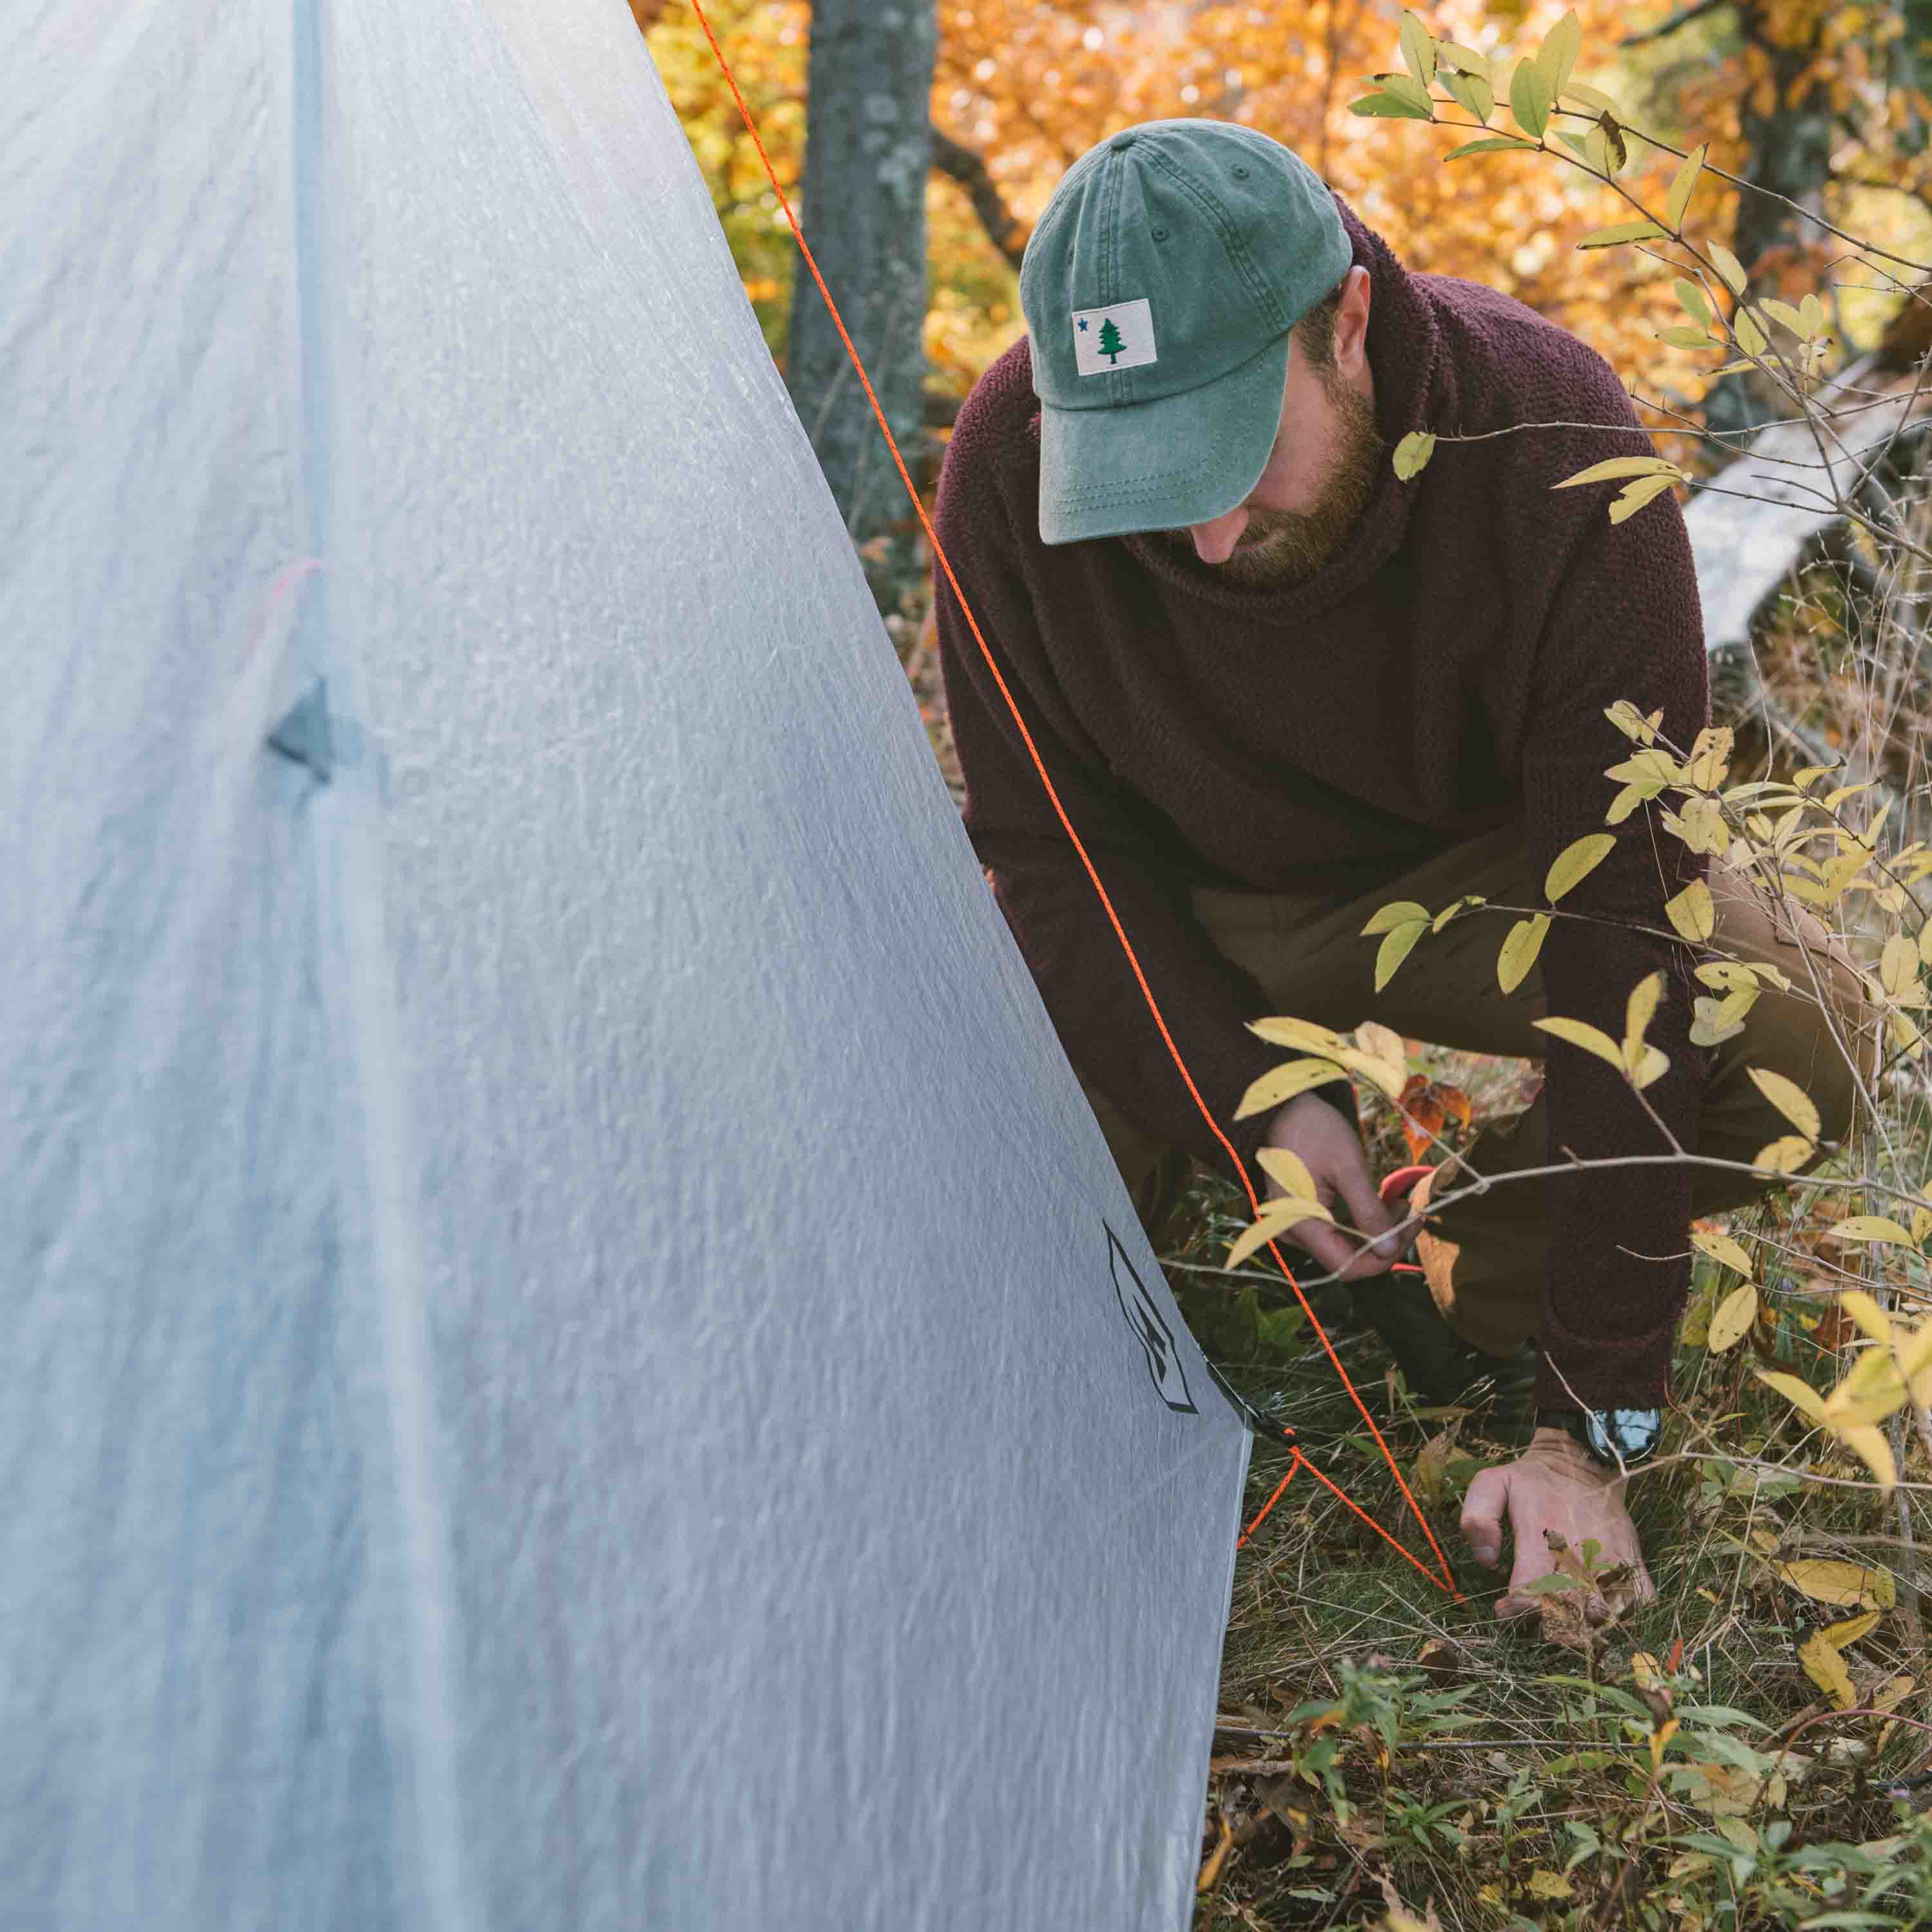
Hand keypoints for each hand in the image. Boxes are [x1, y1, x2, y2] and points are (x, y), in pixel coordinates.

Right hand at [1260, 1093, 1402, 1281]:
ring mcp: (1297, 1225)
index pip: (1348, 1266)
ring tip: (1401, 1204)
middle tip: (1413, 1213)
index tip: (1412, 1229)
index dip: (1384, 1257)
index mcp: (1301, 1225)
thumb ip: (1368, 1211)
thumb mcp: (1347, 1167)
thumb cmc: (1314, 1131)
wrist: (1284, 1107)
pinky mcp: (1304, 1215)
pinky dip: (1364, 1222)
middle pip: (1348, 1258)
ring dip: (1377, 1231)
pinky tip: (1382, 1203)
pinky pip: (1338, 1231)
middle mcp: (1294, 1233)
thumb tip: (1389, 1249)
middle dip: (1386, 1241)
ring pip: (1345, 1245)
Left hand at [1459, 1429, 1655, 1615]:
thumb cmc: (1532, 1481)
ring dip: (1583, 1625)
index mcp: (1543, 1533)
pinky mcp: (1635, 1561)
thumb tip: (1485, 1560)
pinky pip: (1639, 1603)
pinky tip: (1599, 1612)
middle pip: (1569, 1610)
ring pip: (1605, 1614)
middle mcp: (1581, 1550)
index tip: (1504, 1608)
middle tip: (1533, 1615)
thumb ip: (1477, 1517)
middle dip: (1546, 1622)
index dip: (1515, 1608)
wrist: (1582, 1463)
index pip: (1531, 1590)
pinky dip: (1623, 1616)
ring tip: (1563, 1618)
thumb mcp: (1493, 1484)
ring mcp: (1613, 1557)